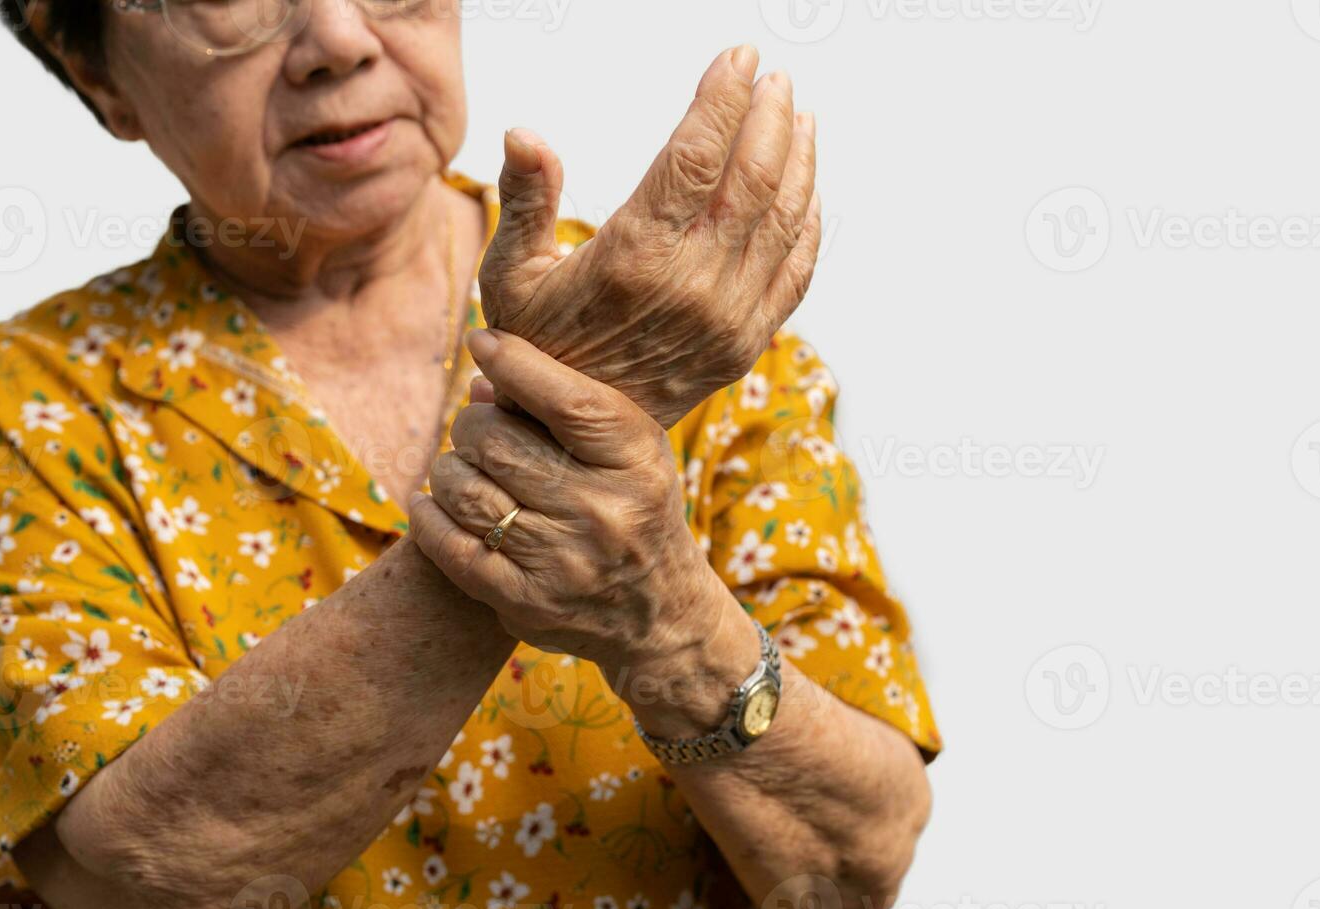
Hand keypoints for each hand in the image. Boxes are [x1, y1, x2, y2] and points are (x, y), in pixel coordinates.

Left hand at [407, 328, 733, 677]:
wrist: (656, 613)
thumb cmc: (634, 507)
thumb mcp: (628, 450)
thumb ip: (566, 408)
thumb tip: (481, 379)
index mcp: (636, 462)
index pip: (568, 400)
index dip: (515, 362)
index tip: (481, 340)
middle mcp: (604, 512)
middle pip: (497, 442)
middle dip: (472, 426)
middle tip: (476, 430)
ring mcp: (563, 562)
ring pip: (464, 490)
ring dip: (449, 470)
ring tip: (462, 468)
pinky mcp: (525, 602)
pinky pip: (449, 546)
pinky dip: (429, 517)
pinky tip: (430, 503)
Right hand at [479, 45, 821, 429]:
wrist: (572, 439)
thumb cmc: (535, 347)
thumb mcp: (510, 275)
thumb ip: (525, 199)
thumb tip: (524, 132)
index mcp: (633, 257)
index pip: (694, 156)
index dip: (723, 98)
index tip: (740, 57)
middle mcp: (690, 286)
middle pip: (753, 178)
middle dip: (770, 116)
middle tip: (775, 78)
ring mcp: (727, 318)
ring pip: (784, 219)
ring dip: (798, 159)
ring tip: (799, 116)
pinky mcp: (746, 344)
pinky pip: (796, 271)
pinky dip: (809, 222)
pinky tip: (807, 187)